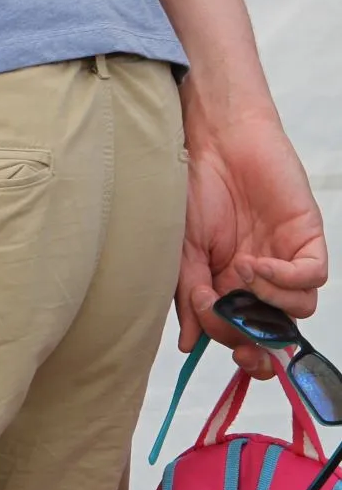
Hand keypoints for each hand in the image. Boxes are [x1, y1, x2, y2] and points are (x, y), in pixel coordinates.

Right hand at [179, 112, 327, 376]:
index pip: (244, 332)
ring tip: (238, 273)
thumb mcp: (178, 249)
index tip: (225, 349)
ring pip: (298, 309)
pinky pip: (311, 277)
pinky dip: (285, 281)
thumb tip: (191, 344)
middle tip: (247, 347)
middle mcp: (261, 278)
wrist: (211, 141)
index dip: (239, 347)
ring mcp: (285, 257)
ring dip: (269, 304)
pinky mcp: (306, 238)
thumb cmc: (189, 189)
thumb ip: (187, 294)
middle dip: (264, 345)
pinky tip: (255, 264)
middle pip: (277, 329)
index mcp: (228, 284)